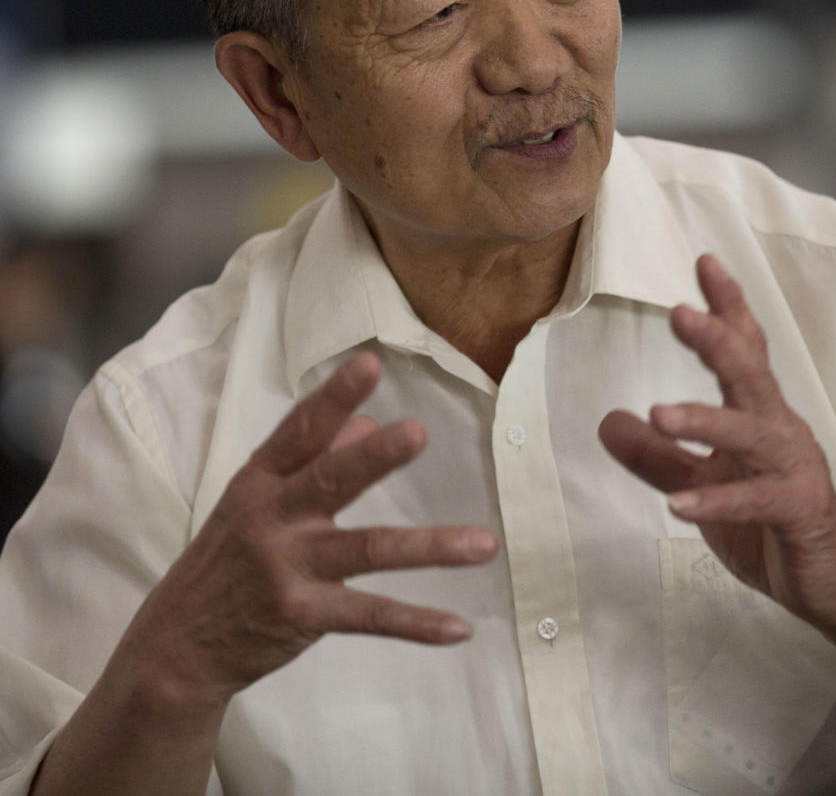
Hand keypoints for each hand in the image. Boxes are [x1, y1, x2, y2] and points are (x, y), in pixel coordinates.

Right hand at [122, 352, 497, 712]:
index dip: (333, 397)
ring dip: (429, 546)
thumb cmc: (228, 557)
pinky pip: (369, 617)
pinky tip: (459, 627)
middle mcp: (273, 519)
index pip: (299, 431)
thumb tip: (367, 422)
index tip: (369, 363)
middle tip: (417, 432)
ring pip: (367, 551)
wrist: (177, 646)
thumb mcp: (257, 501)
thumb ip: (312, 460)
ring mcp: (288, 569)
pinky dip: (416, 623)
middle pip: (330, 481)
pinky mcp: (303, 616)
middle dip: (373, 457)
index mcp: (260, 481)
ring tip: (485, 542)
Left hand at [598, 254, 835, 630]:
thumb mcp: (703, 484)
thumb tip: (607, 422)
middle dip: (718, 340)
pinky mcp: (799, 511)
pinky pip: (756, 501)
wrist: (835, 582)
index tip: (704, 262)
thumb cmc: (770, 522)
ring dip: (706, 420)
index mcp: (757, 413)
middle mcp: (779, 429)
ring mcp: (793, 468)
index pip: (744, 349)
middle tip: (680, 312)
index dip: (725, 307)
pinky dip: (717, 501)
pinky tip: (678, 504)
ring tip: (659, 413)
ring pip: (752, 432)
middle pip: (750, 373)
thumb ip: (657, 456)